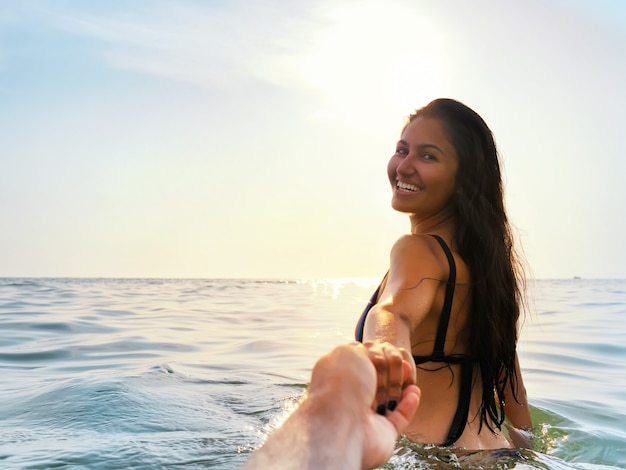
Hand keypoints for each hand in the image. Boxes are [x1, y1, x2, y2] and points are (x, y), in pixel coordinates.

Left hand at [308, 342, 419, 468]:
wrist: (341, 424)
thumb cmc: (342, 385)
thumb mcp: (349, 353)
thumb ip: (361, 351)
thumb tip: (371, 354)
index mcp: (337, 379)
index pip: (358, 364)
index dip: (374, 355)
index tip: (384, 349)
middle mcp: (349, 398)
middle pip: (375, 381)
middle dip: (389, 371)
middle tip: (400, 363)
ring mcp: (365, 417)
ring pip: (388, 399)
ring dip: (399, 385)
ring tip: (408, 372)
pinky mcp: (382, 433)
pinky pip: (399, 417)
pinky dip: (409, 404)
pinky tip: (414, 391)